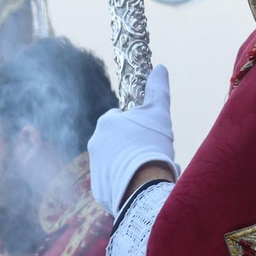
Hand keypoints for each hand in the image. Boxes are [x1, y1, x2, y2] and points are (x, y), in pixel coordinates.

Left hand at [88, 65, 176, 212]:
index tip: (150, 136)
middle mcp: (94, 142)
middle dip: (132, 146)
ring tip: (148, 172)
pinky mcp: (98, 188)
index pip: (121, 119)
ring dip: (129, 165)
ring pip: (115, 162)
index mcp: (106, 122)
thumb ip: (158, 89)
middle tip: (151, 154)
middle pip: (117, 142)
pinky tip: (140, 185)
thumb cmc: (151, 144)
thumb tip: (160, 67)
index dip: (138, 126)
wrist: (143, 184)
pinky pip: (113, 183)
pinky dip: (124, 183)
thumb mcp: (159, 112)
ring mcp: (94, 167)